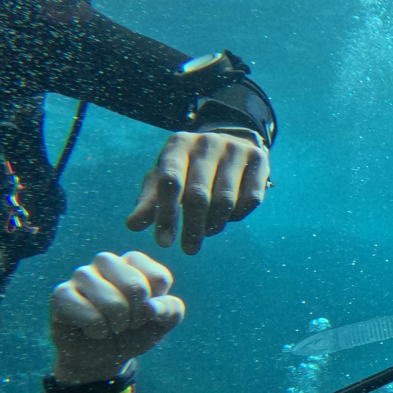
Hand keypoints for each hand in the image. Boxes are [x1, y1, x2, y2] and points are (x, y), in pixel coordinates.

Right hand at [49, 250, 184, 382]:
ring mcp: (82, 275)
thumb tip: (152, 307)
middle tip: (127, 323)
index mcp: (133, 261)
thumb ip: (171, 311)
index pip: (158, 278)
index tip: (146, 314)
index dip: (156, 306)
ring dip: (116, 324)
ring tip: (110, 326)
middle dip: (137, 316)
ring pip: (112, 301)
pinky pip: (90, 316)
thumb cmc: (133, 332)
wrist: (102, 357)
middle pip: (135, 286)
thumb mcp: (161, 323)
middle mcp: (107, 261)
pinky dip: (97, 331)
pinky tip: (91, 330)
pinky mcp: (61, 294)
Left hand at [127, 130, 268, 253]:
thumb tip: (133, 226)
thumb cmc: (188, 168)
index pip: (170, 182)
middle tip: (189, 250)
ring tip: (206, 232)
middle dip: (192, 228)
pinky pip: (250, 200)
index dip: (166, 214)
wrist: (230, 143)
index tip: (163, 243)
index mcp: (178, 144)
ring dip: (214, 224)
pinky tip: (226, 217)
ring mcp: (235, 149)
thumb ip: (149, 201)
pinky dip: (237, 216)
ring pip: (225, 201)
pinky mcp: (259, 159)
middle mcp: (207, 142)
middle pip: (199, 195)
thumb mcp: (164, 178)